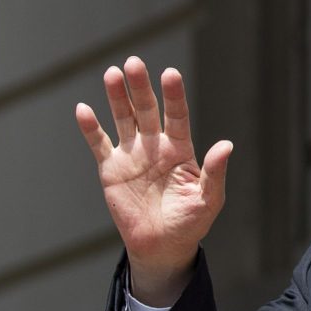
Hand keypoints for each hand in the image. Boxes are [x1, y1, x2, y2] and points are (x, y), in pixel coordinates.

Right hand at [75, 57, 231, 303]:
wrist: (161, 247)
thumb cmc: (190, 223)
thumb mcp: (208, 200)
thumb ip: (215, 173)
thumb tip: (226, 145)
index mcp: (180, 149)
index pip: (177, 115)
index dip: (174, 96)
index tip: (170, 74)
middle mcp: (155, 145)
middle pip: (146, 109)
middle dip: (140, 87)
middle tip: (134, 63)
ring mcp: (132, 154)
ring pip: (123, 119)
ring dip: (117, 98)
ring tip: (113, 74)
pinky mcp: (111, 168)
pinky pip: (99, 144)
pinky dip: (90, 128)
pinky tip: (83, 109)